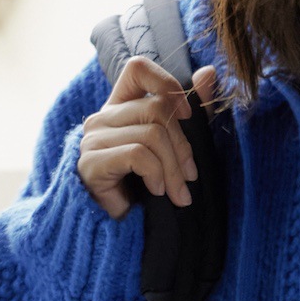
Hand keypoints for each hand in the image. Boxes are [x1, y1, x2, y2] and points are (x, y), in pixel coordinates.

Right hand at [77, 58, 218, 219]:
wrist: (118, 231)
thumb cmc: (146, 188)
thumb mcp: (173, 147)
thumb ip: (190, 112)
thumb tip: (209, 73)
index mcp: (121, 107)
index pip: (138, 68)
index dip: (167, 84)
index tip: (188, 115)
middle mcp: (103, 118)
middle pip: (157, 109)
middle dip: (183, 146)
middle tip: (190, 177)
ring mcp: (93, 139)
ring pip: (151, 134)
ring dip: (174, 168)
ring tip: (178, 194)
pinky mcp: (90, 163)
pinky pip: (137, 155)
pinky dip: (156, 174)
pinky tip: (157, 192)